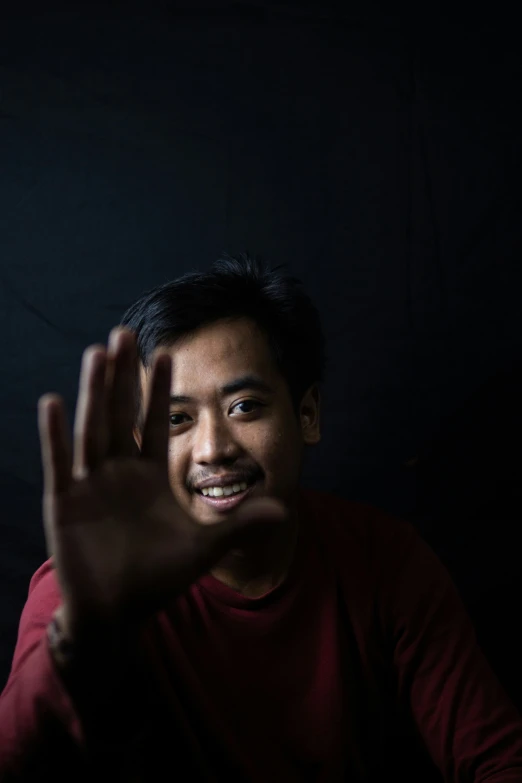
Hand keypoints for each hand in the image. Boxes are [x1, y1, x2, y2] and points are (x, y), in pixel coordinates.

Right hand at [38, 327, 284, 639]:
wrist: (118, 613)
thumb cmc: (157, 578)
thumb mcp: (203, 548)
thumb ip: (239, 525)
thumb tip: (284, 511)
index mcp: (149, 475)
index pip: (156, 422)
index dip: (160, 390)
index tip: (167, 353)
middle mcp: (119, 472)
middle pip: (121, 413)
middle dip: (124, 375)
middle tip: (125, 332)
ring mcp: (90, 484)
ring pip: (93, 429)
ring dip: (94, 391)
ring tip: (97, 352)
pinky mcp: (65, 503)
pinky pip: (61, 463)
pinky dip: (56, 435)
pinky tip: (53, 403)